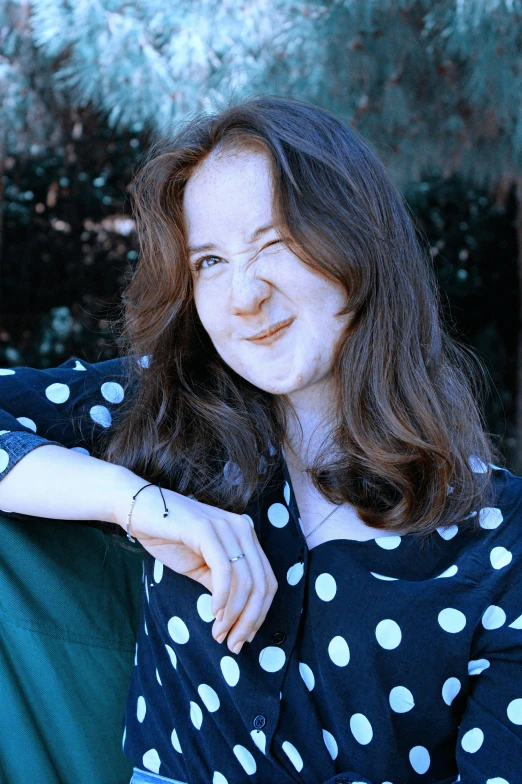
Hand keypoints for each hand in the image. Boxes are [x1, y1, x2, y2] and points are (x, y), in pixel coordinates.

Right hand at [112, 474, 277, 654]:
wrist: (139, 510)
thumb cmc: (168, 538)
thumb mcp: (201, 567)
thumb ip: (222, 585)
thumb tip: (236, 617)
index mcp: (245, 537)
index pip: (267, 581)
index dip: (259, 614)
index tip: (244, 638)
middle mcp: (243, 529)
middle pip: (262, 584)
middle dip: (249, 620)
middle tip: (233, 644)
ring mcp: (226, 527)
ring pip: (246, 580)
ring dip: (234, 614)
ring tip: (219, 634)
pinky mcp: (206, 528)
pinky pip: (224, 568)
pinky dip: (223, 595)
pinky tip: (214, 612)